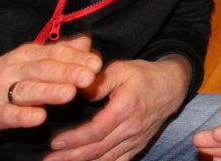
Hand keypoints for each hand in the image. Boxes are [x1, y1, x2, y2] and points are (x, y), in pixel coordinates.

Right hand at [0, 36, 102, 138]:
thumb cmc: (7, 75)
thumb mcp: (33, 59)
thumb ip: (60, 52)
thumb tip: (87, 42)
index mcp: (28, 55)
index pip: (55, 53)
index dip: (76, 58)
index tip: (97, 63)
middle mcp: (16, 69)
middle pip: (44, 69)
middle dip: (68, 72)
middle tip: (89, 76)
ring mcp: (2, 90)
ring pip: (27, 90)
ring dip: (49, 91)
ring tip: (69, 94)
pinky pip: (7, 114)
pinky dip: (22, 116)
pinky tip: (38, 118)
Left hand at [44, 56, 190, 160]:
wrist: (172, 87)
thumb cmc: (144, 75)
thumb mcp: (122, 68)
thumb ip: (100, 81)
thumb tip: (78, 90)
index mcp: (126, 108)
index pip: (97, 130)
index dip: (75, 139)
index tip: (55, 142)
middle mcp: (131, 128)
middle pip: (98, 149)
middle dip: (71, 156)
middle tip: (47, 160)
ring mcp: (135, 141)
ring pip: (106, 159)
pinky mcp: (137, 147)